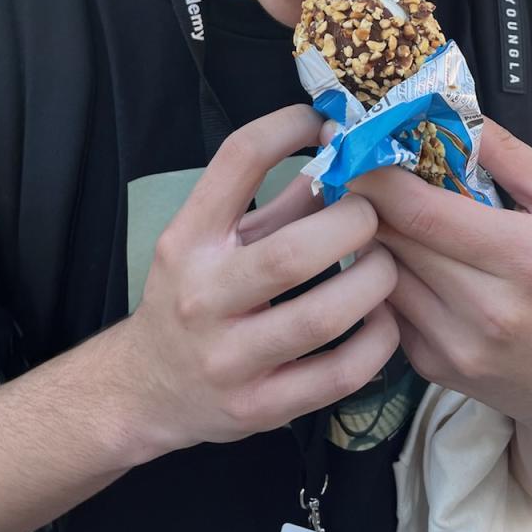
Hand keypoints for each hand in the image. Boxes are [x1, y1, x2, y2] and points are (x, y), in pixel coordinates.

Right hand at [126, 105, 399, 452]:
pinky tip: (384, 320)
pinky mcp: (259, 408)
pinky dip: (376, 343)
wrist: (145, 389)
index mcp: (188, 239)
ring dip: (373, 283)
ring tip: (386, 266)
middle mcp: (202, 296)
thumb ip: (276, 203)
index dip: (288, 129)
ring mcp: (228, 359)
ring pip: (321, 318)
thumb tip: (342, 154)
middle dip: (351, 225)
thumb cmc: (191, 296)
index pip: (237, 161)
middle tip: (374, 216)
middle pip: (292, 254)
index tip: (325, 123)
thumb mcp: (213, 241)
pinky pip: (337, 375)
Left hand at [349, 118, 531, 450]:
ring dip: (367, 234)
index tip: (350, 140)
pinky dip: (382, 273)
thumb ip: (508, 154)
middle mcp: (489, 309)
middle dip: (362, 196)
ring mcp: (455, 344)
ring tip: (370, 205)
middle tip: (348, 162)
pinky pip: (385, 304)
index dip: (375, 173)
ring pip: (378, 271)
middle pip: (392, 238)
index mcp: (529, 259)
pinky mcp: (431, 366)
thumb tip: (449, 109)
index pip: (422, 211)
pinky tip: (396, 253)